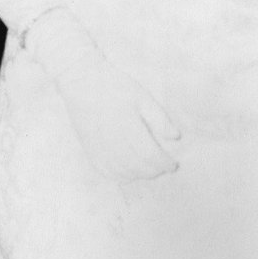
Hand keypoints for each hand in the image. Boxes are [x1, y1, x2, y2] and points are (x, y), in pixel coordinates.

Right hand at [25, 9, 179, 179]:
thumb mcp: (142, 97)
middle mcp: (112, 140)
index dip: (163, 163)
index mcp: (128, 126)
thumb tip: (175, 137)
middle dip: (154, 171)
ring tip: (149, 171)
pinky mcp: (89, 149)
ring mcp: (98, 147)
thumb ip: (159, 118)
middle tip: (163, 168)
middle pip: (137, 167)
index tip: (173, 164)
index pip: (149, 155)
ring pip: (121, 172)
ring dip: (138, 175)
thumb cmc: (115, 86)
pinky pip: (104, 171)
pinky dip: (119, 176)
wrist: (82, 82)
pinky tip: (129, 174)